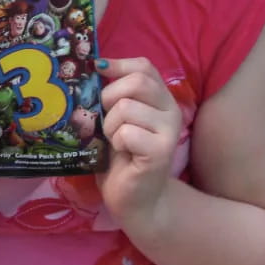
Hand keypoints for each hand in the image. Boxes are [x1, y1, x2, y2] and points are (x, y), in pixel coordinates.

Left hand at [95, 57, 181, 233]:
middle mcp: (171, 111)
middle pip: (137, 81)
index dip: (118, 65)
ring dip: (110, 125)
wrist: (135, 199)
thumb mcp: (115, 118)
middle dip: (110, 96)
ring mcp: (168, 131)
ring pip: (126, 107)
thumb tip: (94, 66)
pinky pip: (126, 132)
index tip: (98, 71)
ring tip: (114, 141)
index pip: (144, 66)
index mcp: (160, 98)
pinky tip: (123, 154)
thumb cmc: (120, 156)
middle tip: (105, 117)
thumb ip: (113, 95)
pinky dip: (116, 142)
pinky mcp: (161, 151)